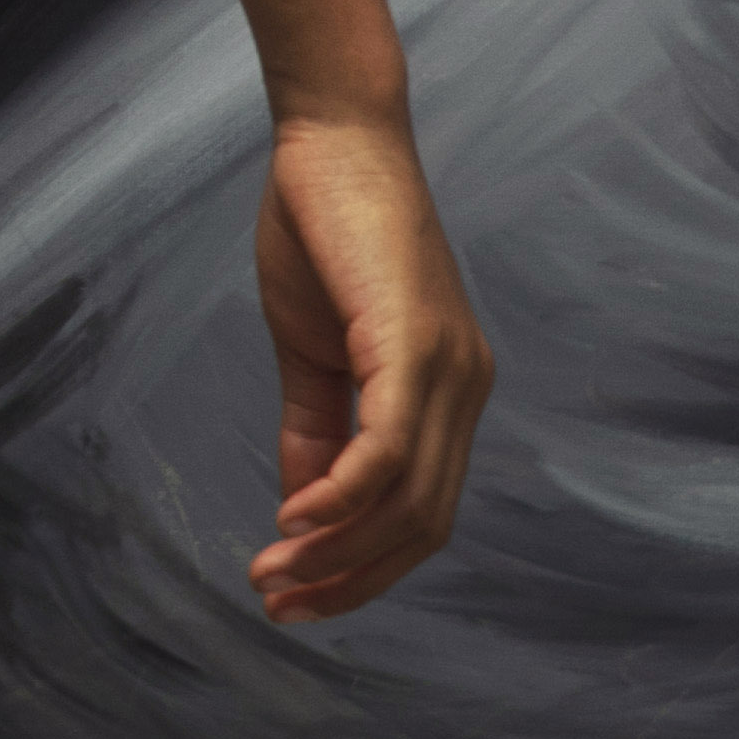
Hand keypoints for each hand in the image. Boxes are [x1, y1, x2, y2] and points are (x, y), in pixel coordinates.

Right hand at [250, 107, 491, 620]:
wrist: (330, 137)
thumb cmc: (321, 229)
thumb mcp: (312, 350)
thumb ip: (314, 431)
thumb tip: (306, 514)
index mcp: (448, 392)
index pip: (420, 512)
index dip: (361, 567)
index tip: (293, 593)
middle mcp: (465, 389)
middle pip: (421, 525)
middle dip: (350, 579)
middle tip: (278, 602)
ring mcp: (448, 368)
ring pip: (407, 502)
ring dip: (336, 551)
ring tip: (273, 572)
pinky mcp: (414, 344)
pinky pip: (387, 451)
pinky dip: (341, 497)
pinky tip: (294, 519)